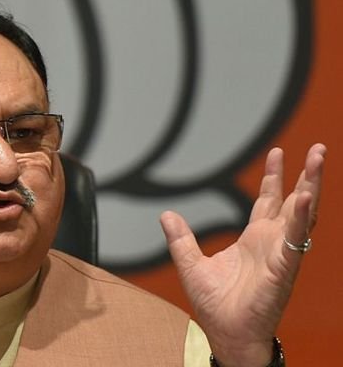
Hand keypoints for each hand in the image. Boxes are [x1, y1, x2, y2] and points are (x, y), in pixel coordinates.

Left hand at [160, 144, 324, 365]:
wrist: (227, 335)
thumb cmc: (216, 307)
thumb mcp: (191, 265)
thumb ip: (180, 239)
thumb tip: (166, 215)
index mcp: (254, 240)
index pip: (268, 201)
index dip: (274, 177)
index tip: (277, 153)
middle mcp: (272, 243)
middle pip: (294, 201)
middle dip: (306, 175)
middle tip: (317, 148)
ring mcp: (282, 254)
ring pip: (303, 214)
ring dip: (312, 186)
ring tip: (318, 158)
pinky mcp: (284, 269)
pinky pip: (295, 240)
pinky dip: (301, 217)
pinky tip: (305, 196)